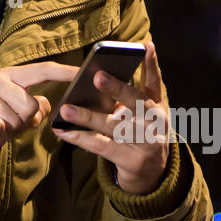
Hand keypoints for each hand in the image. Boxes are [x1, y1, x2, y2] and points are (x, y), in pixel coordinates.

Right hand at [0, 61, 79, 152]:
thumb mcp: (17, 113)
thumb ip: (36, 109)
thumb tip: (46, 107)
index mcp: (11, 75)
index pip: (41, 70)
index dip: (62, 72)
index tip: (81, 73)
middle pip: (29, 106)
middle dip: (22, 123)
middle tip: (8, 124)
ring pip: (11, 121)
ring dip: (6, 134)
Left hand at [52, 40, 171, 193]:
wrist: (153, 174)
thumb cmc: (142, 134)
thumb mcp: (145, 112)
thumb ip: (134, 91)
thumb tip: (106, 70)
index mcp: (158, 106)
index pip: (155, 82)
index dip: (151, 64)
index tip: (145, 45)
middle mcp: (155, 123)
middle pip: (136, 102)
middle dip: (117, 89)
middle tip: (97, 76)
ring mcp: (146, 143)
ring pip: (114, 126)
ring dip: (88, 117)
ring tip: (66, 109)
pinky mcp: (131, 161)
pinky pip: (102, 147)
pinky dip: (80, 138)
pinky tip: (63, 131)